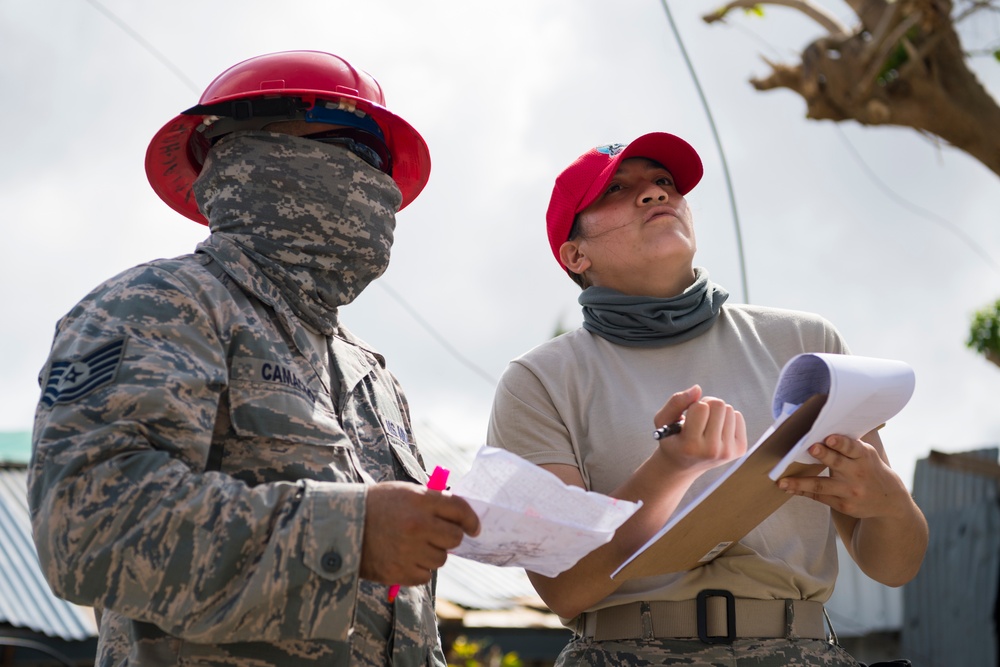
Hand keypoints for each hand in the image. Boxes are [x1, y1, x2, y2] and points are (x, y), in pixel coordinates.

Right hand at [360, 482, 479, 584]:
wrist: (341, 526)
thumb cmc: (376, 506)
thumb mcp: (404, 492)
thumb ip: (431, 501)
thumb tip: (459, 515)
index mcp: (420, 501)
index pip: (460, 510)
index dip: (471, 520)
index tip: (474, 528)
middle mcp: (418, 526)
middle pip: (454, 538)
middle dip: (449, 537)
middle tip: (437, 535)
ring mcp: (409, 551)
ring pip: (441, 559)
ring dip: (432, 553)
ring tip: (413, 545)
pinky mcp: (400, 572)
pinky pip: (425, 575)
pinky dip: (418, 569)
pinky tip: (404, 557)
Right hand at [652, 385, 746, 473]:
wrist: (683, 465)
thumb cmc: (672, 439)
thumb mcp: (663, 420)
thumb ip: (676, 402)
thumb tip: (697, 388)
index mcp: (691, 446)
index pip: (701, 407)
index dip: (692, 406)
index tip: (688, 417)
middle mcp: (712, 451)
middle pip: (719, 405)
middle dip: (707, 405)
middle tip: (699, 418)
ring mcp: (728, 452)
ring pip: (729, 410)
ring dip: (717, 412)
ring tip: (707, 425)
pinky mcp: (740, 450)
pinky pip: (738, 417)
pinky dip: (727, 419)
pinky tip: (717, 430)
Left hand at [778, 434, 909, 518]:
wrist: (890, 500)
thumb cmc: (869, 468)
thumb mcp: (865, 454)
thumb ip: (847, 445)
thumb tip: (819, 428)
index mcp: (864, 456)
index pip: (852, 447)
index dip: (841, 443)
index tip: (829, 437)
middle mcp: (858, 473)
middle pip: (837, 463)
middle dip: (823, 455)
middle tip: (810, 448)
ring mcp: (850, 491)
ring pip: (822, 485)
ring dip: (800, 482)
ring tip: (782, 481)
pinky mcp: (844, 505)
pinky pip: (819, 497)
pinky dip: (802, 491)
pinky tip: (788, 488)